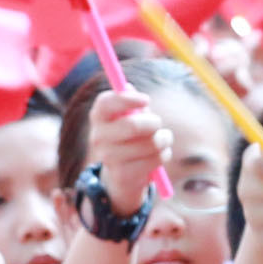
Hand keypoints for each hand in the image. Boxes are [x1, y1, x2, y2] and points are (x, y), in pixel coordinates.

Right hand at [86, 89, 170, 212]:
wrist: (120, 176)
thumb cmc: (129, 137)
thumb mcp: (129, 117)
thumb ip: (131, 104)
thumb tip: (128, 87)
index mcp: (98, 117)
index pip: (106, 102)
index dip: (127, 98)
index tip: (146, 100)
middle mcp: (98, 137)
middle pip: (132, 125)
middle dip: (154, 122)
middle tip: (158, 123)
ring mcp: (109, 158)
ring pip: (150, 143)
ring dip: (164, 139)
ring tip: (162, 140)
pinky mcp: (122, 176)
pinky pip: (155, 159)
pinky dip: (164, 155)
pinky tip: (158, 156)